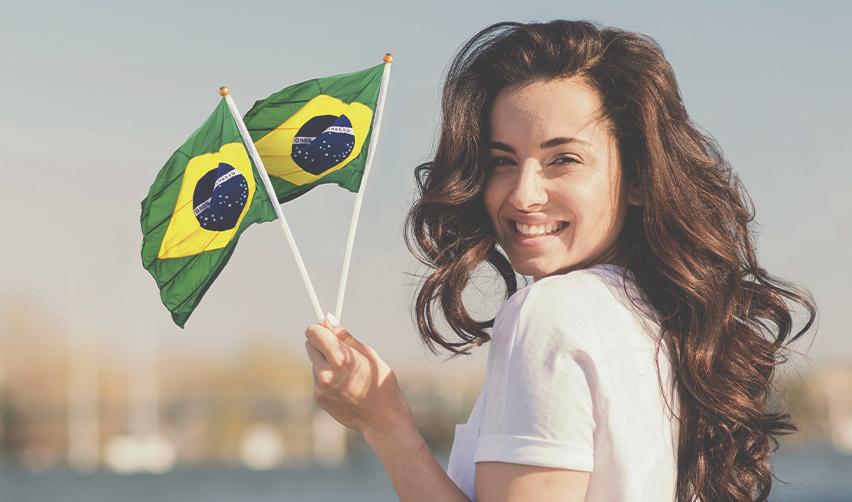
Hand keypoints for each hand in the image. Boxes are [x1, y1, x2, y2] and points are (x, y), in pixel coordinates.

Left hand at [304, 314, 412, 436]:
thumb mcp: (369, 354)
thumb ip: (345, 337)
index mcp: (340, 358)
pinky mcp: (318, 399)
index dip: (319, 328)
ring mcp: (320, 388)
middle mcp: (325, 373)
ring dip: (325, 362)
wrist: (382, 419)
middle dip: (321, 343)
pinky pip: (317, 379)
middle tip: (339, 350)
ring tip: (347, 374)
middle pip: (309, 345)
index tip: (327, 329)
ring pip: (314, 363)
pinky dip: (326, 378)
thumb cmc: (380, 382)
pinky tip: (344, 387)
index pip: (313, 333)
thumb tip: (327, 318)